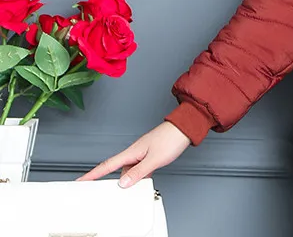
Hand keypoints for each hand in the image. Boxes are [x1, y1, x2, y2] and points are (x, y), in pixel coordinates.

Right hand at [74, 121, 191, 186]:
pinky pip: (140, 167)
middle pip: (119, 170)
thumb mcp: (155, 159)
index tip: (80, 181)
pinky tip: (146, 178)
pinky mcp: (150, 153)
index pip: (108, 165)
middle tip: (108, 191)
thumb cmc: (172, 138)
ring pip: (130, 170)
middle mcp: (135, 151)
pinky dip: (140, 175)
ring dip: (132, 178)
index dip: (92, 174)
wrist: (187, 127)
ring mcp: (143, 152)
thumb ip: (139, 172)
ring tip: (138, 183)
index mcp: (133, 151)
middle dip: (115, 181)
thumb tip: (123, 183)